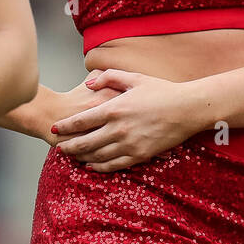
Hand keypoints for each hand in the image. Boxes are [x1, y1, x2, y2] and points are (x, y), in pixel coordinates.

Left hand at [52, 69, 198, 171]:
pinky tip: (92, 166)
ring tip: (72, 157)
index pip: (82, 121)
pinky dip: (100, 167)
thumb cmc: (162, 90)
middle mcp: (119, 128)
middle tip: (58, 147)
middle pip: (85, 142)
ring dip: (82, 157)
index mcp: (115, 108)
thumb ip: (109, 77)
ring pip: (98, 156)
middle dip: (69, 146)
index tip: (55, 128)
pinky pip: (114, 165)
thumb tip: (88, 84)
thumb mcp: (135, 78)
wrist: (188, 109)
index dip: (65, 126)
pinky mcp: (140, 155)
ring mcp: (129, 144)